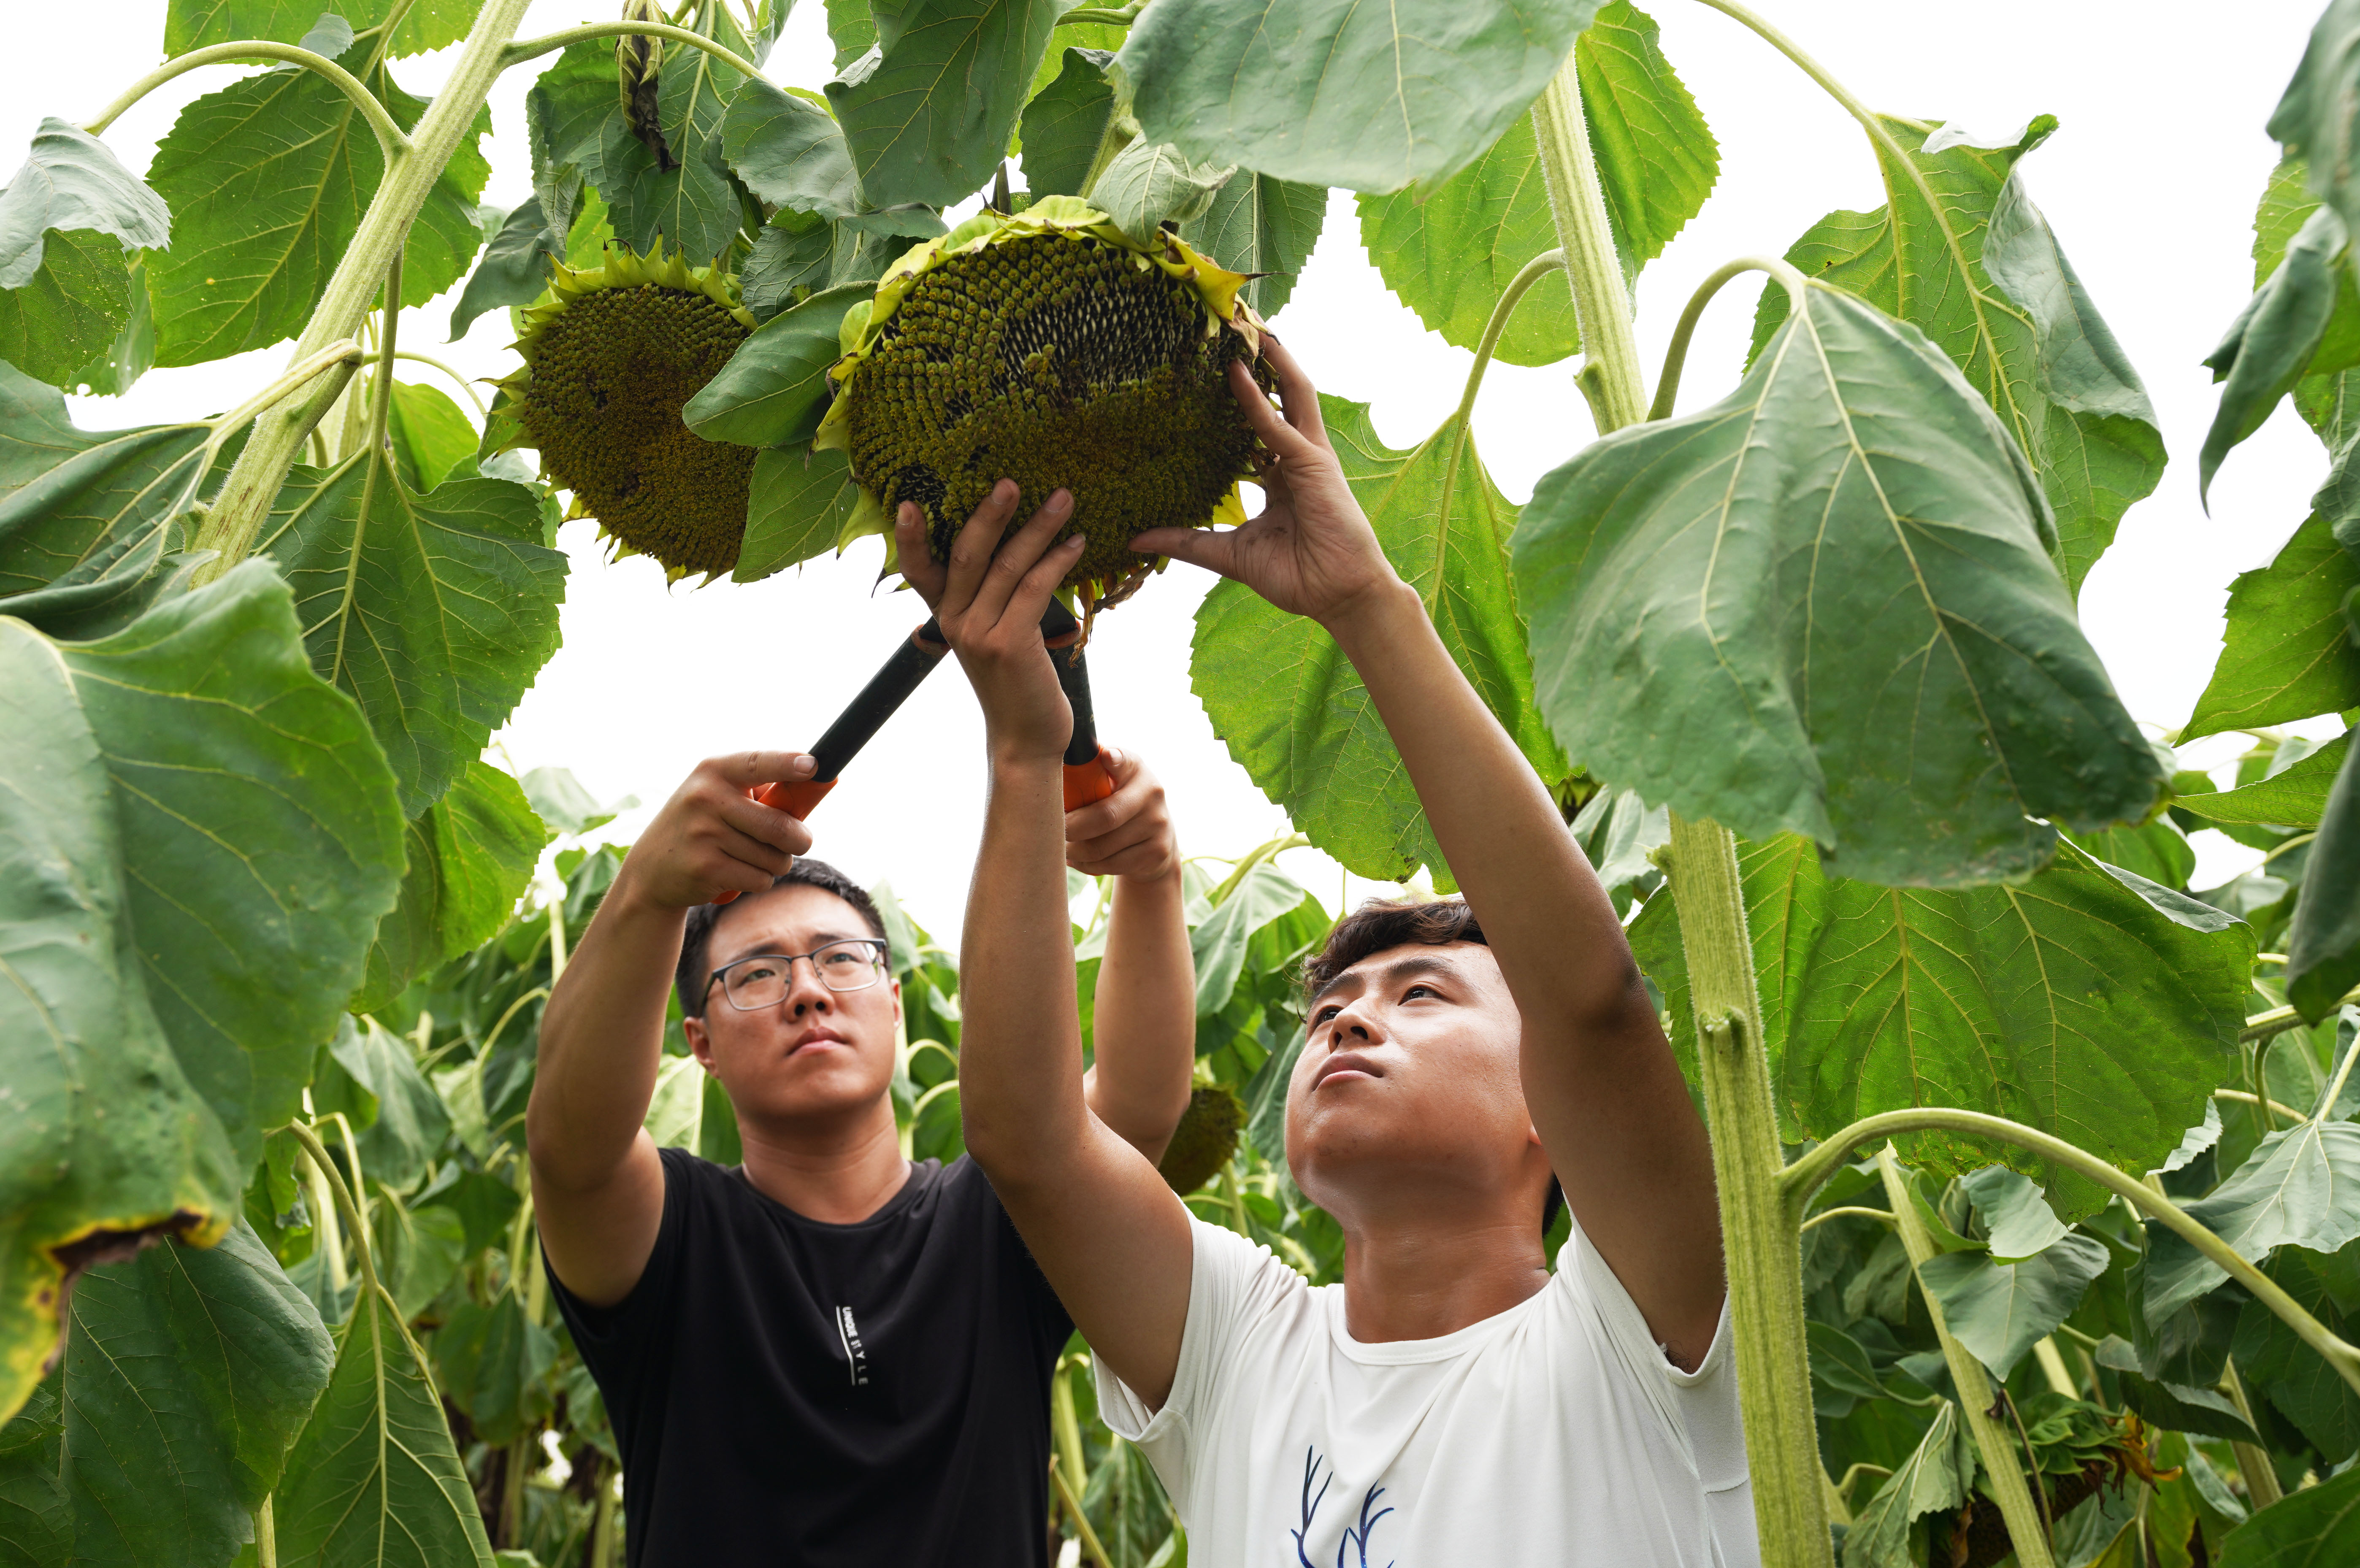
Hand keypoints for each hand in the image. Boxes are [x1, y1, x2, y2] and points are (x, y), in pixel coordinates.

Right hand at [618, 752, 815, 907]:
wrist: (651, 870)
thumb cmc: (703, 825)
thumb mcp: (720, 796)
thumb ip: (762, 792)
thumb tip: (819, 784)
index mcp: (714, 770)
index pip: (758, 762)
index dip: (788, 764)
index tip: (813, 766)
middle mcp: (706, 797)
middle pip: (780, 825)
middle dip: (800, 840)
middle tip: (799, 842)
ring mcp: (703, 833)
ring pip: (775, 858)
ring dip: (776, 864)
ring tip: (751, 857)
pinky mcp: (705, 868)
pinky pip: (760, 879)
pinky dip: (759, 881)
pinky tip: (736, 873)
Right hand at [896, 479, 1083, 765]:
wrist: (1025, 738)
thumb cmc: (1016, 682)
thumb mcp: (993, 637)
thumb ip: (991, 600)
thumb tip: (1012, 550)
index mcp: (946, 616)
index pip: (917, 570)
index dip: (909, 537)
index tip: (905, 501)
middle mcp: (956, 621)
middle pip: (966, 554)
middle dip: (989, 513)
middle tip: (1011, 480)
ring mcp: (980, 633)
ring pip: (1006, 566)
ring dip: (1038, 528)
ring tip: (1063, 498)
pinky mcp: (1010, 644)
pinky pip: (1033, 589)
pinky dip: (1057, 562)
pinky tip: (1077, 544)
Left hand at [1065, 746, 1177, 880]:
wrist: (1156, 837)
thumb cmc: (1116, 802)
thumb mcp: (1110, 780)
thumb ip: (1088, 773)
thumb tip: (1047, 774)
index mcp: (1134, 768)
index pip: (1124, 760)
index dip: (1113, 760)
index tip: (1105, 758)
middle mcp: (1152, 792)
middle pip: (1105, 816)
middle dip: (1071, 828)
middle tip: (1052, 831)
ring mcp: (1157, 824)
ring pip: (1101, 847)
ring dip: (1073, 851)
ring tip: (1061, 847)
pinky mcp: (1156, 852)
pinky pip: (1109, 865)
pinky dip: (1085, 865)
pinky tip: (1076, 859)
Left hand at [1131, 338, 1401, 626]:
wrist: (1338, 598)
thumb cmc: (1297, 576)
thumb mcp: (1229, 553)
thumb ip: (1187, 541)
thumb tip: (1137, 539)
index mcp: (1281, 475)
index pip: (1257, 425)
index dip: (1238, 398)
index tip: (1206, 374)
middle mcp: (1296, 458)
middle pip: (1280, 396)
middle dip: (1260, 362)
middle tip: (1229, 329)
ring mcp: (1308, 457)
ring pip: (1289, 393)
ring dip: (1268, 359)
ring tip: (1242, 323)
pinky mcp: (1313, 465)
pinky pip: (1278, 425)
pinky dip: (1257, 399)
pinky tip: (1235, 373)